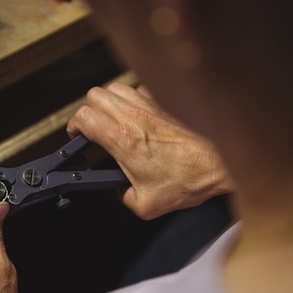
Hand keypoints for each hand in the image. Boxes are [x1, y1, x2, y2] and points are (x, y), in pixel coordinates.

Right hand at [67, 82, 234, 219]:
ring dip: (108, 102)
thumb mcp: (146, 205)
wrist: (218, 163)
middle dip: (89, 112)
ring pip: (114, 88)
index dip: (74, 128)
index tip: (78, 138)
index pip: (83, 117)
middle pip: (94, 96)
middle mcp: (133, 116)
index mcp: (123, 139)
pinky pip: (140, 89)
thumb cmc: (189, 179)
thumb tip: (121, 193)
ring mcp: (149, 105)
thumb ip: (124, 198)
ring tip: (113, 120)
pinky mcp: (165, 102)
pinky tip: (139, 115)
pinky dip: (133, 99)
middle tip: (93, 129)